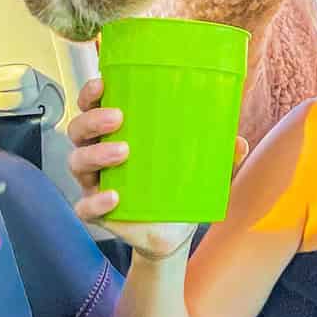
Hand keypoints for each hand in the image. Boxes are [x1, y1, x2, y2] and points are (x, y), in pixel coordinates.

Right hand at [66, 76, 247, 260]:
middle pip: (78, 130)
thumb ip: (219, 155)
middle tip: (118, 117)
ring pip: (77, 162)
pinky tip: (114, 196)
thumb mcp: (201, 168)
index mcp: (116, 134)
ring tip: (123, 152)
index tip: (103, 83)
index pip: (93, 107)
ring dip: (96, 154)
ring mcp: (94, 183)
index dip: (91, 93)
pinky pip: (85, 206)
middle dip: (93, 119)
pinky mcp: (97, 212)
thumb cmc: (178, 187)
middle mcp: (98, 155)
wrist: (173, 233)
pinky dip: (96, 201)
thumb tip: (238, 142)